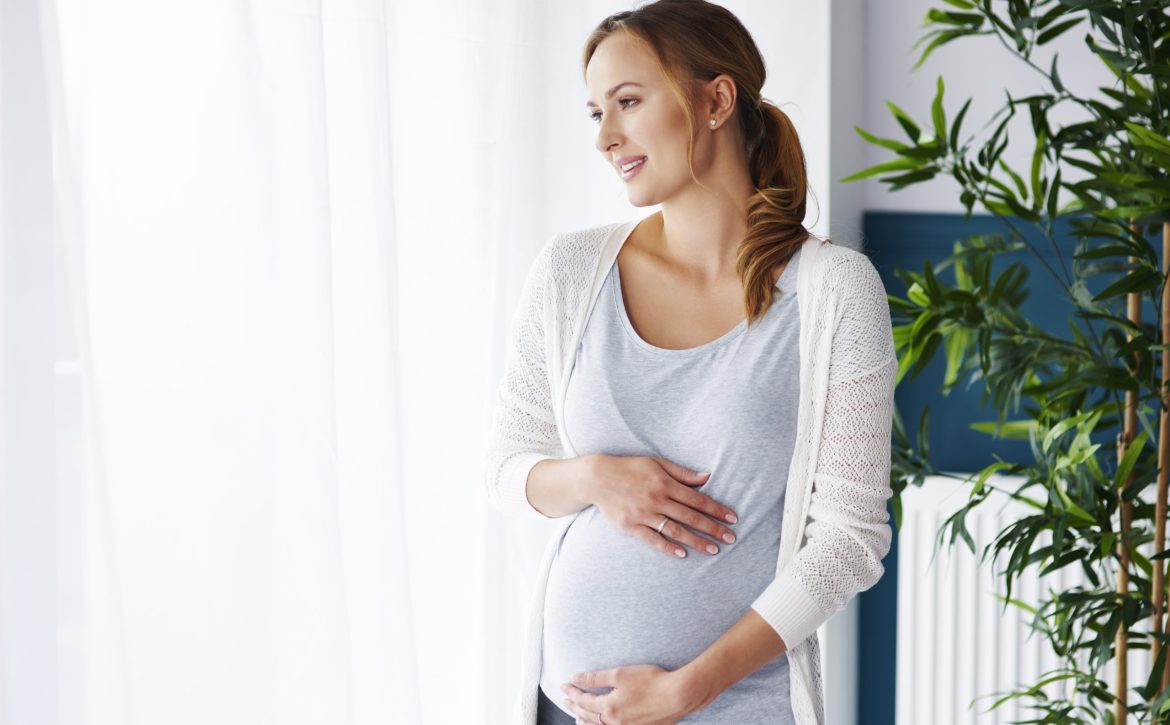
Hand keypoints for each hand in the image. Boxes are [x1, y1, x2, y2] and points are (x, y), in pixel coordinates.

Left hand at [559, 664, 705, 724]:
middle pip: (588, 716)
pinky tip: (603, 723)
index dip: (572, 692)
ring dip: (586, 721)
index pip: (583, 700)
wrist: (678, 695)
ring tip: (577, 717)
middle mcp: (615, 722)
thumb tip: (575, 678)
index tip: (564, 685)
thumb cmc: (651, 681)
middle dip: (575, 706)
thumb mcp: (620, 674)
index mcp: (609, 707)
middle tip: (565, 700)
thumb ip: (595, 678)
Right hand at [582, 455, 738, 558]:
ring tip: (713, 550)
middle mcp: (656, 499)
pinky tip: (682, 554)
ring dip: (696, 541)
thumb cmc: (630, 468)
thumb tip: (707, 478)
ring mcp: (643, 514)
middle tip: (731, 538)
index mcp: (665, 483)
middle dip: (713, 528)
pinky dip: (668, 547)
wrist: (597, 478)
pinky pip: (652, 539)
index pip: (697, 499)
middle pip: (690, 517)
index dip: (716, 509)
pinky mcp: (630, 526)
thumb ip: (682, 473)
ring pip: (675, 530)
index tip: (732, 518)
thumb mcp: (657, 463)